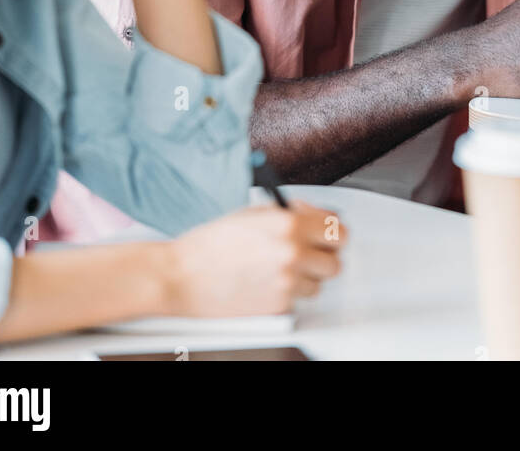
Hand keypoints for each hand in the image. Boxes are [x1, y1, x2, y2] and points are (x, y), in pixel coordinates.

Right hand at [163, 203, 346, 316]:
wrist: (182, 275)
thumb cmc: (210, 243)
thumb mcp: (253, 213)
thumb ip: (289, 214)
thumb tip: (313, 217)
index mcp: (288, 224)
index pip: (338, 230)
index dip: (333, 232)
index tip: (327, 234)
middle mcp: (292, 254)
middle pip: (335, 262)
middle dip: (322, 256)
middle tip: (306, 252)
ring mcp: (286, 283)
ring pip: (318, 284)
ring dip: (305, 277)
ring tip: (279, 268)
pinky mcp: (277, 307)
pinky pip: (297, 300)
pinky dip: (287, 293)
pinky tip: (265, 281)